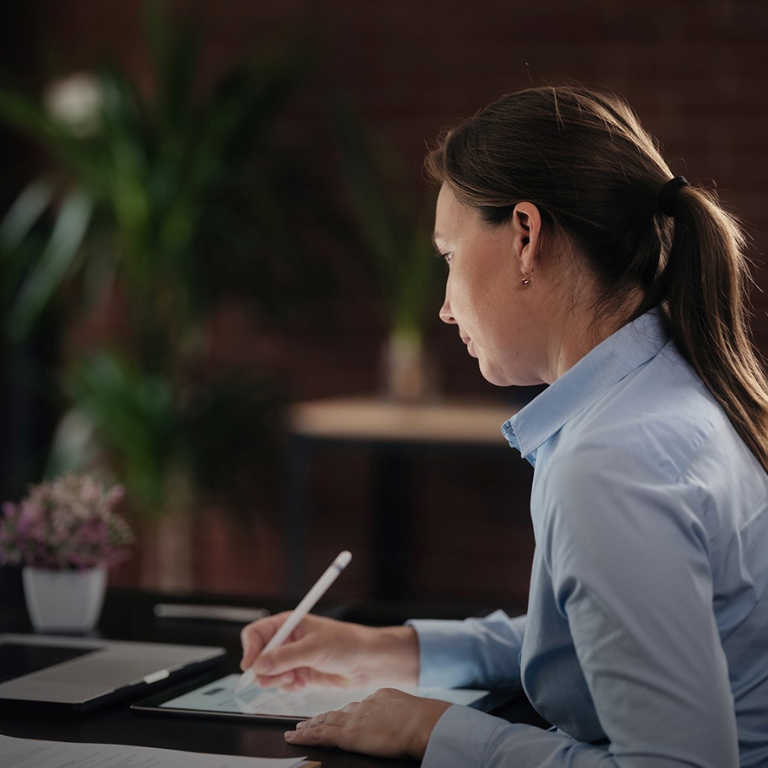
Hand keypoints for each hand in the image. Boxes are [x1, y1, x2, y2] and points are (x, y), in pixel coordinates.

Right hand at [240, 613, 418, 689]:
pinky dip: (288, 686)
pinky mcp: (300, 673)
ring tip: (294, 680)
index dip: (250, 649)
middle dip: (263, 670)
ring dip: (277, 680)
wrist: (366, 661)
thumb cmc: (346, 643)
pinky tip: (301, 683)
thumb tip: (258, 666)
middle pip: (259, 655)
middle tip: (271, 680)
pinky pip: (282, 683)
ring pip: (268, 672)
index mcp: (288, 623)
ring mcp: (293, 657)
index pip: (256, 633)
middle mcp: (287, 639)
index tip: (250, 666)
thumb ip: (285, 658)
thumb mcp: (313, 648)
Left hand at [284, 688, 451, 758]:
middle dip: (321, 717)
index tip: (336, 715)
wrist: (423, 723)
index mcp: (381, 697)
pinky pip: (321, 735)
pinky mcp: (348, 734)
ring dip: (310, 725)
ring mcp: (355, 718)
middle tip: (306, 721)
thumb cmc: (425, 721)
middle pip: (337, 711)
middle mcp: (364, 704)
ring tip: (297, 730)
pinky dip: (305, 735)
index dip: (343, 712)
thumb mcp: (411, 710)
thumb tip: (399, 720)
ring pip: (325, 721)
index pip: (357, 706)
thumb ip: (398, 712)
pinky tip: (294, 737)